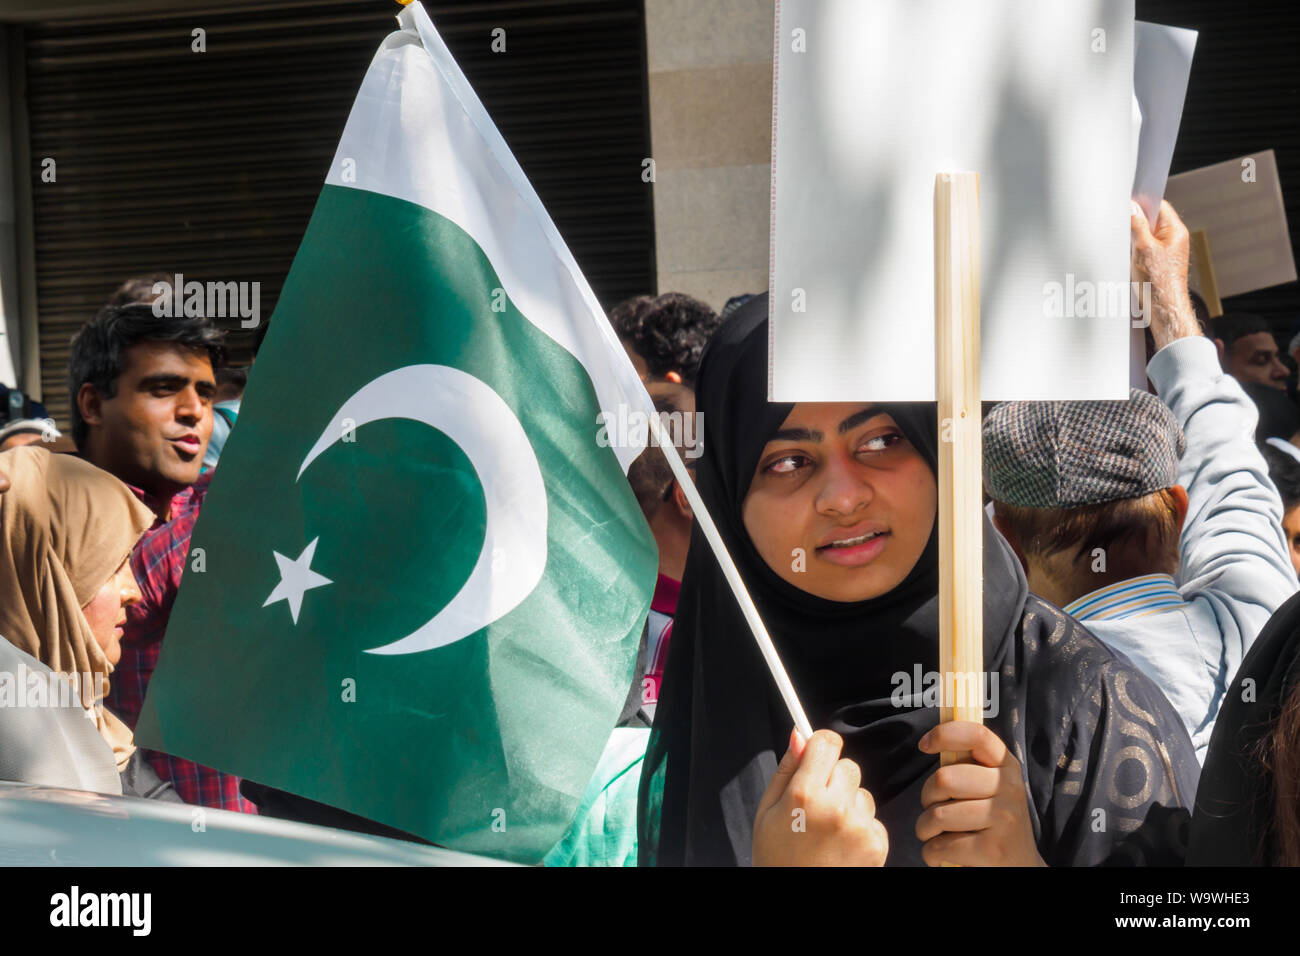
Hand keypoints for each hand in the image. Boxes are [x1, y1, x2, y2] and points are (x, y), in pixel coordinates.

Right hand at [752, 729, 887, 866]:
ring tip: (828, 830)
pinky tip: (842, 845)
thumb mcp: (767, 811)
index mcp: (804, 794)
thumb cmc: (777, 857)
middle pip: (848, 765)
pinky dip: (861, 827)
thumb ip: (786, 770)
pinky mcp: (877, 843)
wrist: (797, 902)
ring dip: (849, 804)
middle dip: (833, 778)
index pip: (827, 742)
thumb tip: (799, 734)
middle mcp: (835, 806)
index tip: (816, 758)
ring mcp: (859, 826)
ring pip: (862, 792)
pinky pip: (873, 817)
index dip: (820, 748)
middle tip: (816, 805)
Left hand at [915, 721, 1045, 866]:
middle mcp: (1010, 789)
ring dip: (925, 828)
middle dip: (927, 797)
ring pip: (938, 815)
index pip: (977, 735)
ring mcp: (1004, 819)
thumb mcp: (990, 787)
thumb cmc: (992, 821)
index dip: (945, 734)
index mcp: (1007, 766)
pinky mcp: (993, 850)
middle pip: (944, 779)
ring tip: (936, 834)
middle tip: (933, 809)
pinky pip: (941, 846)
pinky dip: (931, 853)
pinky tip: (942, 855)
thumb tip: (931, 740)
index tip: (924, 745)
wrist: (1021, 865)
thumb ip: (967, 765)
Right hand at [1131, 199, 1198, 348]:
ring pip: (1145, 238)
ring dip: (1133, 242)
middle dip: (1134, 225)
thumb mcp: (1143, 248)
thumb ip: (1137, 225)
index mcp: (1176, 231)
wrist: (1163, 310)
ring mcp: (1167, 253)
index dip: (1141, 204)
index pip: (1158, 206)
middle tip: (1125, 233)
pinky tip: (1130, 263)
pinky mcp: (1159, 265)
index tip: (1126, 206)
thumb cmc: (1158, 283)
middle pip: (1151, 221)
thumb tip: (1132, 208)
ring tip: (1129, 253)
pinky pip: (1144, 252)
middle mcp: (1174, 240)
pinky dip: (1134, 254)